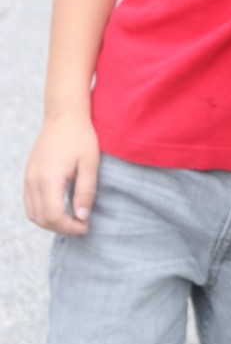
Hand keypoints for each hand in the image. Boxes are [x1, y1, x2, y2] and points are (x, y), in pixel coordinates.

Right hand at [24, 112, 98, 234]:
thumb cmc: (81, 136)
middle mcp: (33, 181)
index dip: (70, 227)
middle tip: (82, 225)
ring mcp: (27, 178)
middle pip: (41, 219)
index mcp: (48, 179)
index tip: (86, 226)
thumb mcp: (90, 163)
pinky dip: (42, 212)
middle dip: (61, 228)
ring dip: (51, 222)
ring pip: (32, 214)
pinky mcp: (28, 175)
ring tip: (72, 219)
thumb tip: (82, 217)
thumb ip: (86, 191)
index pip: (53, 217)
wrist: (64, 115)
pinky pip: (30, 203)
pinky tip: (60, 208)